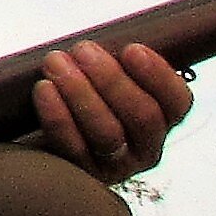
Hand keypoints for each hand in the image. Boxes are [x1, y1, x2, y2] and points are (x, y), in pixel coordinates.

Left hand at [31, 39, 192, 185]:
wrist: (38, 138)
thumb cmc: (80, 95)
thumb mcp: (105, 78)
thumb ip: (117, 61)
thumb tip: (106, 39)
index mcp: (163, 120)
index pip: (177, 102)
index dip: (158, 76)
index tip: (131, 49)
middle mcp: (146, 148)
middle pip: (141, 116)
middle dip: (111, 79)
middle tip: (82, 49)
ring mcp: (115, 166)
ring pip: (108, 132)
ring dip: (80, 92)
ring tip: (56, 63)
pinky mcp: (81, 176)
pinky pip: (72, 146)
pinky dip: (57, 115)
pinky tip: (44, 88)